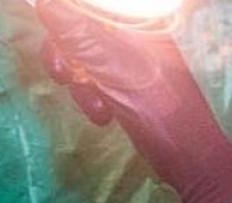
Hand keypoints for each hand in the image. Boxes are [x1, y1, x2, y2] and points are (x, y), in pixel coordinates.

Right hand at [35, 7, 231, 202]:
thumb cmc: (158, 107)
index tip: (55, 41)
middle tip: (63, 75)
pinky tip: (103, 115)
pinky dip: (91, 97)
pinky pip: (93, 80)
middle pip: (77, 27)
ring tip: (96, 106)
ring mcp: (128, 57)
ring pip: (80, 57)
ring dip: (79, 84)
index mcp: (136, 16)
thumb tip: (43, 2)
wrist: (188, 157)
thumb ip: (76, 31)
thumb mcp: (111, 64)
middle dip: (65, 55)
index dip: (64, 17)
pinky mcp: (124, 84)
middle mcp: (132, 30)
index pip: (88, 7)